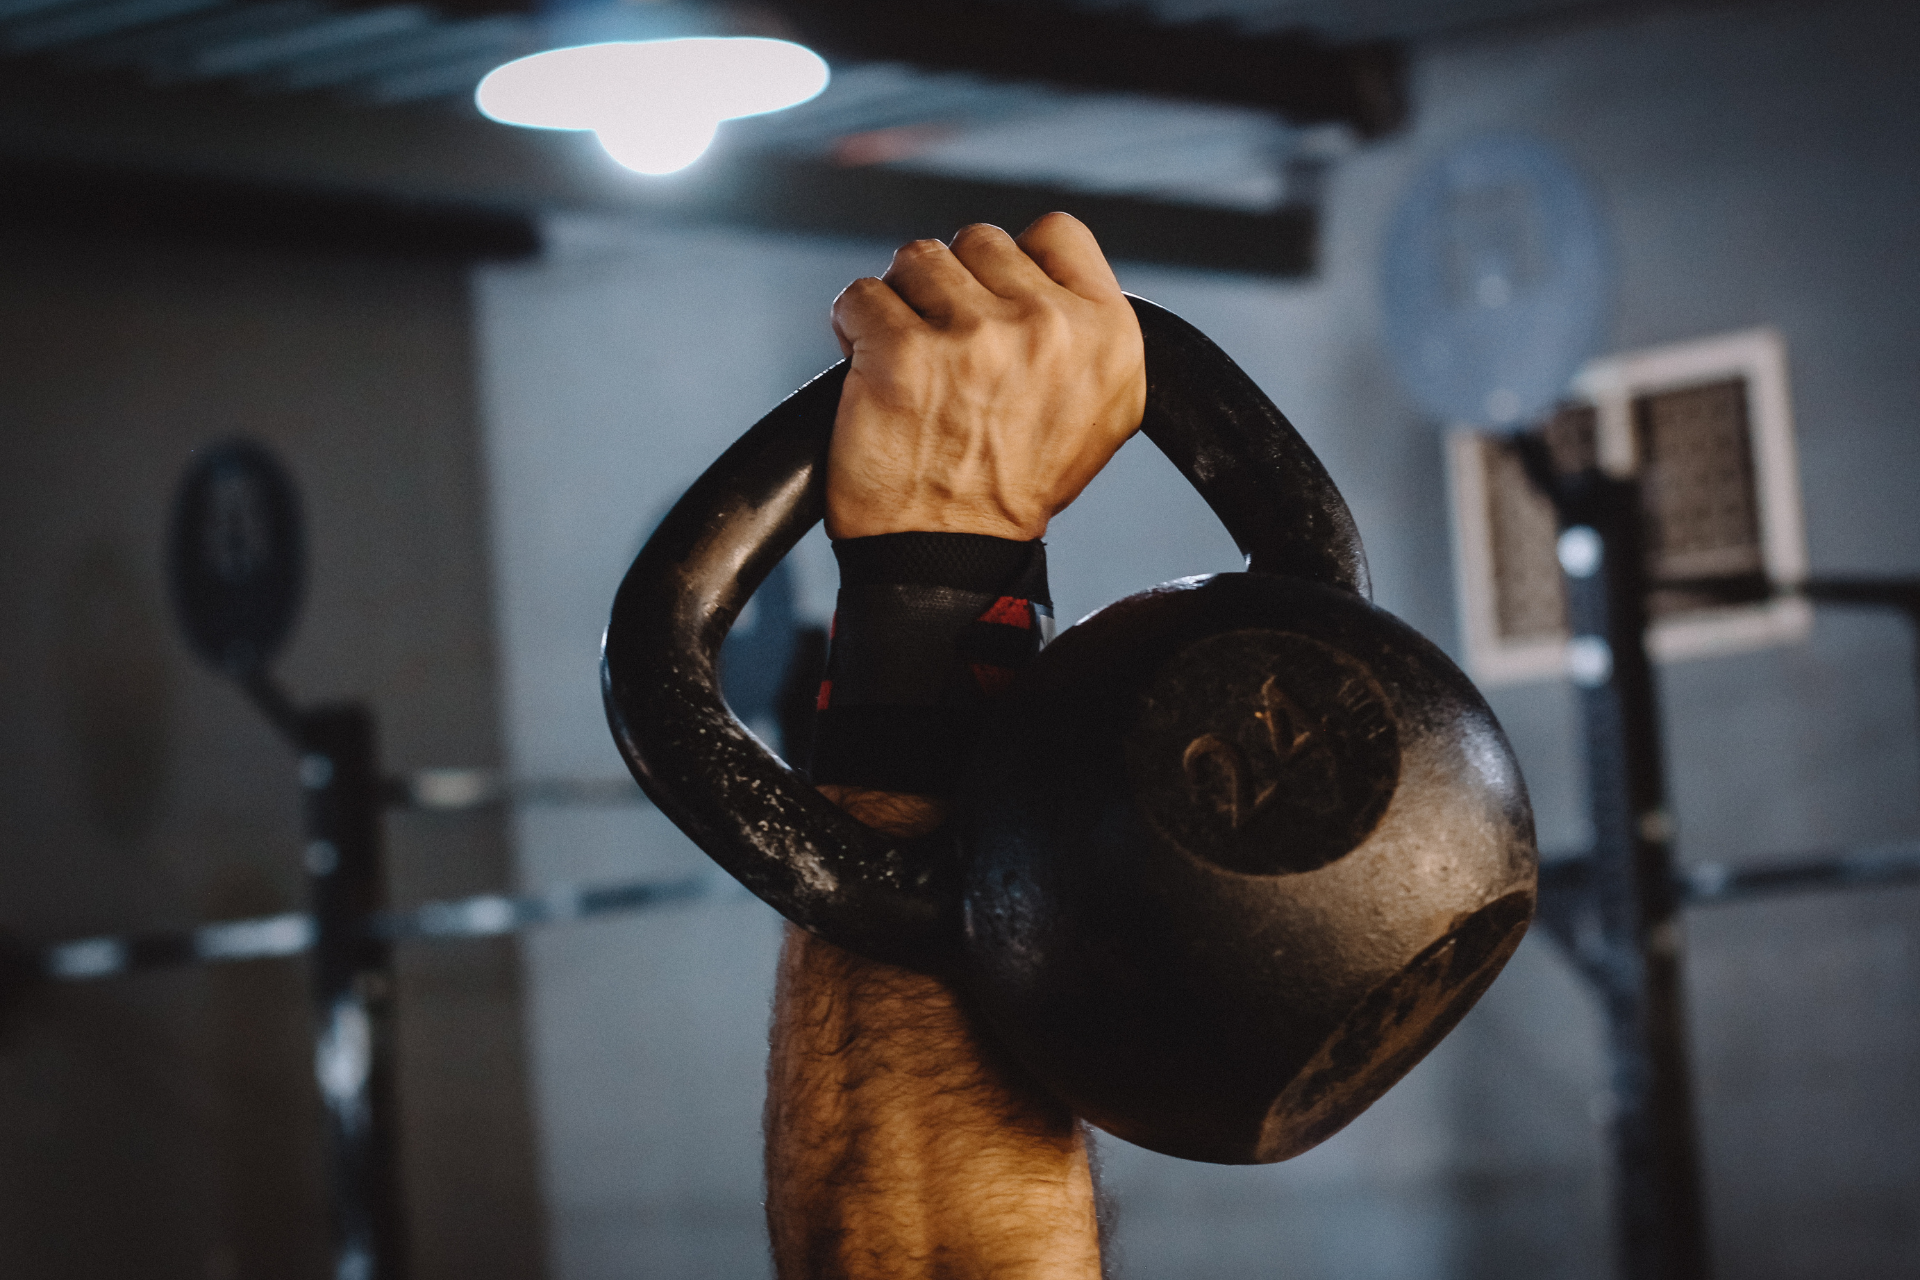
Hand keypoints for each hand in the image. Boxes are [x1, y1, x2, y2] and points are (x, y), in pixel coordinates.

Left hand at [826, 214, 1146, 540]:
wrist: (948, 557)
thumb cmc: (1013, 489)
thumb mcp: (1098, 411)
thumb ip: (1084, 331)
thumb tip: (1048, 273)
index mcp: (1107, 337)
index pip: (1058, 233)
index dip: (1015, 263)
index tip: (995, 304)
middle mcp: (1049, 329)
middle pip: (980, 242)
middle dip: (954, 288)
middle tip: (948, 352)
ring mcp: (975, 337)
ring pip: (919, 259)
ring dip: (903, 303)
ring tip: (911, 361)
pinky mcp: (903, 352)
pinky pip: (861, 296)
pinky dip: (855, 329)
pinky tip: (873, 371)